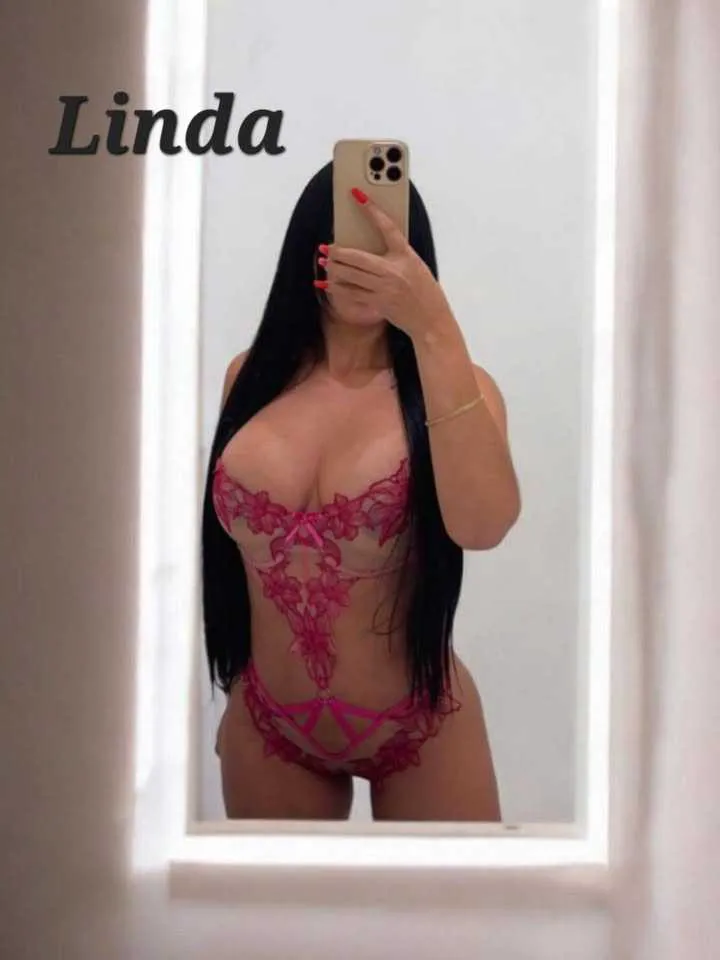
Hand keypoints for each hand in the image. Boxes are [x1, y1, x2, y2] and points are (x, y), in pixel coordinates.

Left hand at [316, 187, 453, 340]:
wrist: (431, 319)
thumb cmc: (423, 290)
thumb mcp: (414, 265)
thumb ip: (394, 255)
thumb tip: (366, 249)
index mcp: (405, 255)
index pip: (386, 226)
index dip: (371, 209)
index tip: (357, 195)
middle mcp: (393, 270)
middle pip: (357, 256)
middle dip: (337, 252)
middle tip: (325, 248)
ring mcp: (384, 288)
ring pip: (350, 275)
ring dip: (333, 269)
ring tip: (324, 263)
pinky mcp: (378, 303)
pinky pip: (351, 293)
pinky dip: (337, 288)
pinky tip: (327, 284)